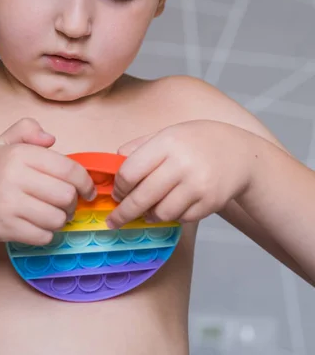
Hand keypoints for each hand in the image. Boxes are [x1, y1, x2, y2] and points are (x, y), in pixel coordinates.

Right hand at [0, 118, 95, 248]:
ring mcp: (8, 204)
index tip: (87, 191)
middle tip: (65, 205)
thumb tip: (51, 139)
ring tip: (50, 215)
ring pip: (57, 218)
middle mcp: (13, 176)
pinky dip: (46, 235)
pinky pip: (44, 236)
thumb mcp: (2, 144)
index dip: (85, 182)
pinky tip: (37, 227)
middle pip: (67, 195)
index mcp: (18, 154)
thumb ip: (26, 130)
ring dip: (59, 221)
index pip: (68, 169)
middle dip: (72, 204)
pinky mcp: (5, 228)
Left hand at [106, 120, 254, 228]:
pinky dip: (172, 217)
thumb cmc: (197, 142)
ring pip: (161, 213)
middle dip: (124, 213)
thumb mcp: (168, 134)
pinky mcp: (209, 203)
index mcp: (167, 142)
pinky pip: (181, 219)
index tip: (116, 193)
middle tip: (115, 220)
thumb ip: (139, 146)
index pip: (130, 171)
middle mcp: (182, 164)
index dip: (119, 186)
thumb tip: (114, 165)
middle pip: (141, 197)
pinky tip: (172, 207)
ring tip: (148, 211)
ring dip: (150, 215)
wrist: (240, 154)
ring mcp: (198, 185)